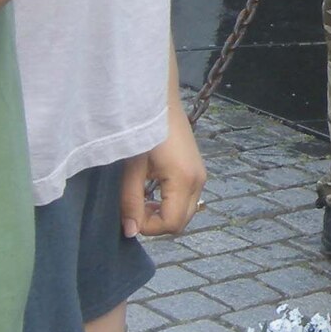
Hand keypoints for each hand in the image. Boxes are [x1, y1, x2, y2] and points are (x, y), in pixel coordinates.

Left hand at [121, 96, 205, 236]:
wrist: (159, 100)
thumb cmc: (143, 129)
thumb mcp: (132, 168)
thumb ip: (131, 201)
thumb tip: (130, 232)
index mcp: (184, 180)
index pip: (171, 223)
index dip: (148, 227)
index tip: (129, 217)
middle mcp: (198, 181)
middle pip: (181, 221)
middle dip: (157, 223)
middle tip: (134, 210)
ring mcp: (201, 176)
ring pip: (186, 212)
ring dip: (164, 213)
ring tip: (142, 200)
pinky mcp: (197, 170)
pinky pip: (187, 199)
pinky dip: (171, 203)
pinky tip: (153, 191)